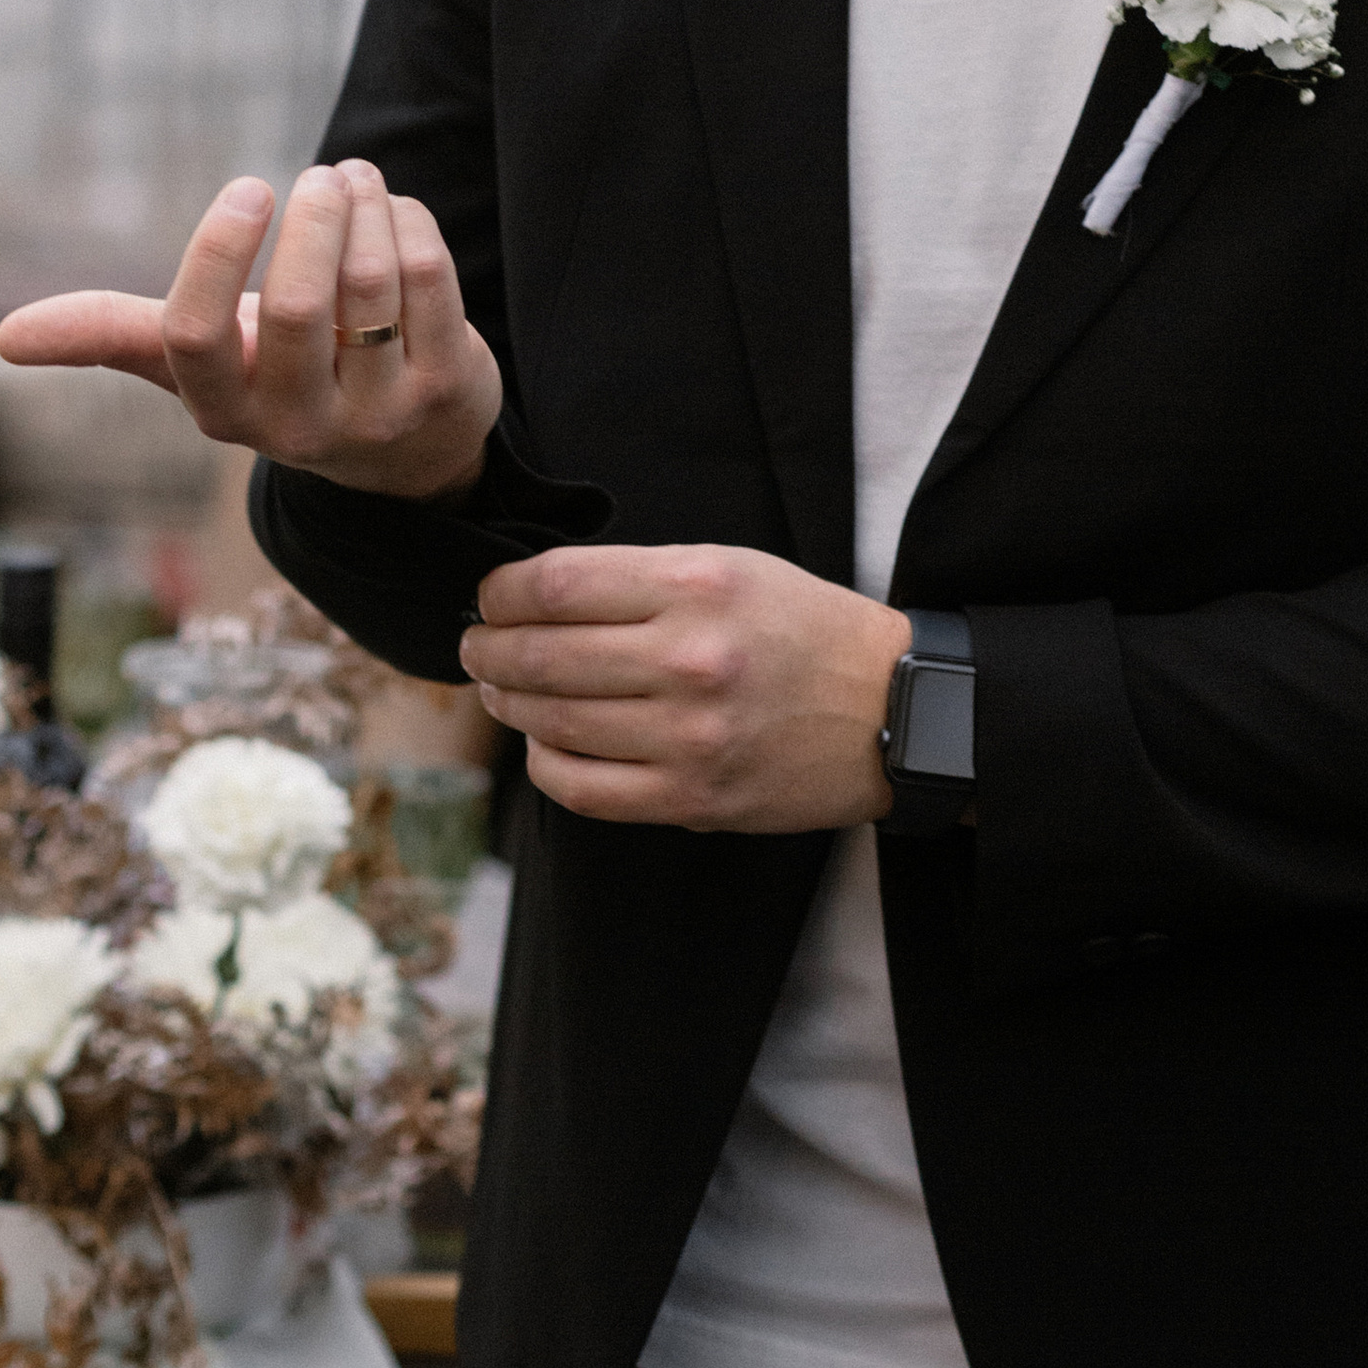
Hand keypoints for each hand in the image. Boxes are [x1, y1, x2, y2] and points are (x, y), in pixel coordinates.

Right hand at [0, 163, 501, 504]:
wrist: (408, 446)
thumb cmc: (279, 375)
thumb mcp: (199, 365)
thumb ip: (112, 335)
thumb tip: (3, 337)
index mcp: (219, 411)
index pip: (192, 337)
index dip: (215, 254)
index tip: (248, 187)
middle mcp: (294, 428)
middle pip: (293, 305)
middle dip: (310, 220)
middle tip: (317, 175)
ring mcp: (375, 415)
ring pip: (370, 286)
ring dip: (364, 211)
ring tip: (352, 179)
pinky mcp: (446, 391)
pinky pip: (429, 284)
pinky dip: (410, 226)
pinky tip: (391, 209)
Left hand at [462, 545, 913, 834]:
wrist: (892, 712)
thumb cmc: (804, 630)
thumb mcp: (733, 569)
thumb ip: (641, 580)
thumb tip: (538, 596)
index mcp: (699, 586)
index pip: (557, 584)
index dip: (502, 592)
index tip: (489, 597)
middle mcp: (690, 659)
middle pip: (541, 654)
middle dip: (488, 650)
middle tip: (475, 647)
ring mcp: (690, 737)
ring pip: (552, 721)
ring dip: (508, 703)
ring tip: (501, 691)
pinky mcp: (693, 798)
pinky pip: (582, 788)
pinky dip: (546, 762)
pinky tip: (545, 742)